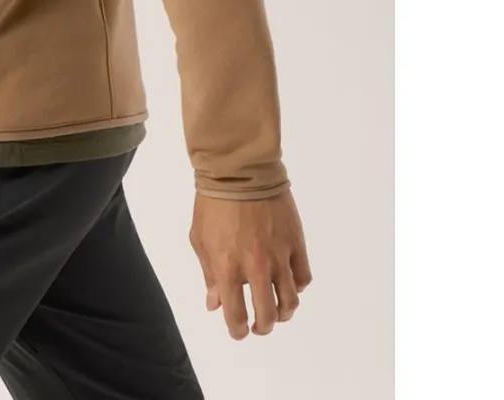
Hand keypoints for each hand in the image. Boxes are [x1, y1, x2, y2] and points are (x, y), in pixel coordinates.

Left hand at [189, 187, 312, 339]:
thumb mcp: (200, 239)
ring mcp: (279, 256)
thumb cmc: (213, 204)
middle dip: (263, 326)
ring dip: (284, 313)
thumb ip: (209, 274)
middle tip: (260, 325)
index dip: (238, 330)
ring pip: (290, 302)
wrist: (239, 172)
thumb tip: (215, 304)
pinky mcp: (296, 243)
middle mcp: (256, 267)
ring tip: (278, 311)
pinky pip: (303, 278)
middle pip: (267, 314)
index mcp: (227, 267)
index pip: (236, 314)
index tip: (238, 331)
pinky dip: (298, 287)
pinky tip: (289, 285)